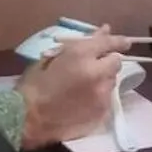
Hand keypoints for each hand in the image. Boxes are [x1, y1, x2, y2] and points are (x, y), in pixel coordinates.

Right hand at [17, 24, 127, 149]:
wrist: (27, 119)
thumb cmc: (34, 85)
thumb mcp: (51, 59)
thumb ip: (78, 45)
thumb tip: (102, 31)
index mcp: (81, 56)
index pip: (108, 43)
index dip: (117, 41)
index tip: (124, 42)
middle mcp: (97, 73)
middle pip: (115, 63)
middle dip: (107, 62)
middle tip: (93, 66)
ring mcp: (102, 94)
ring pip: (112, 81)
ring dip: (103, 79)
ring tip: (85, 85)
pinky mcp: (102, 112)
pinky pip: (107, 98)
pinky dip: (99, 96)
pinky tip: (84, 100)